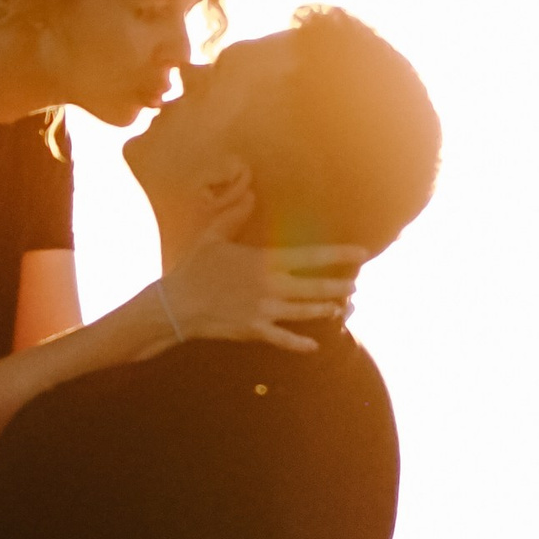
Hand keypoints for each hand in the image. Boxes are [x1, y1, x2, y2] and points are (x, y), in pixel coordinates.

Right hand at [157, 183, 365, 356]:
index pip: (311, 256)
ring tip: (341, 308)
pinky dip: (301, 343)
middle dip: (339, 287)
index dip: (340, 254)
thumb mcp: (212, 237)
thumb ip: (234, 216)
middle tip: (355, 285)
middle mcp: (270, 287)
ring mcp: (263, 311)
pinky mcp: (254, 331)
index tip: (363, 253)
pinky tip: (315, 345)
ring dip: (326, 311)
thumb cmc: (193, 268)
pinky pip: (284, 339)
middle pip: (315, 288)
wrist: (176, 305)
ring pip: (305, 313)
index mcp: (264, 261)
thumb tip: (250, 193)